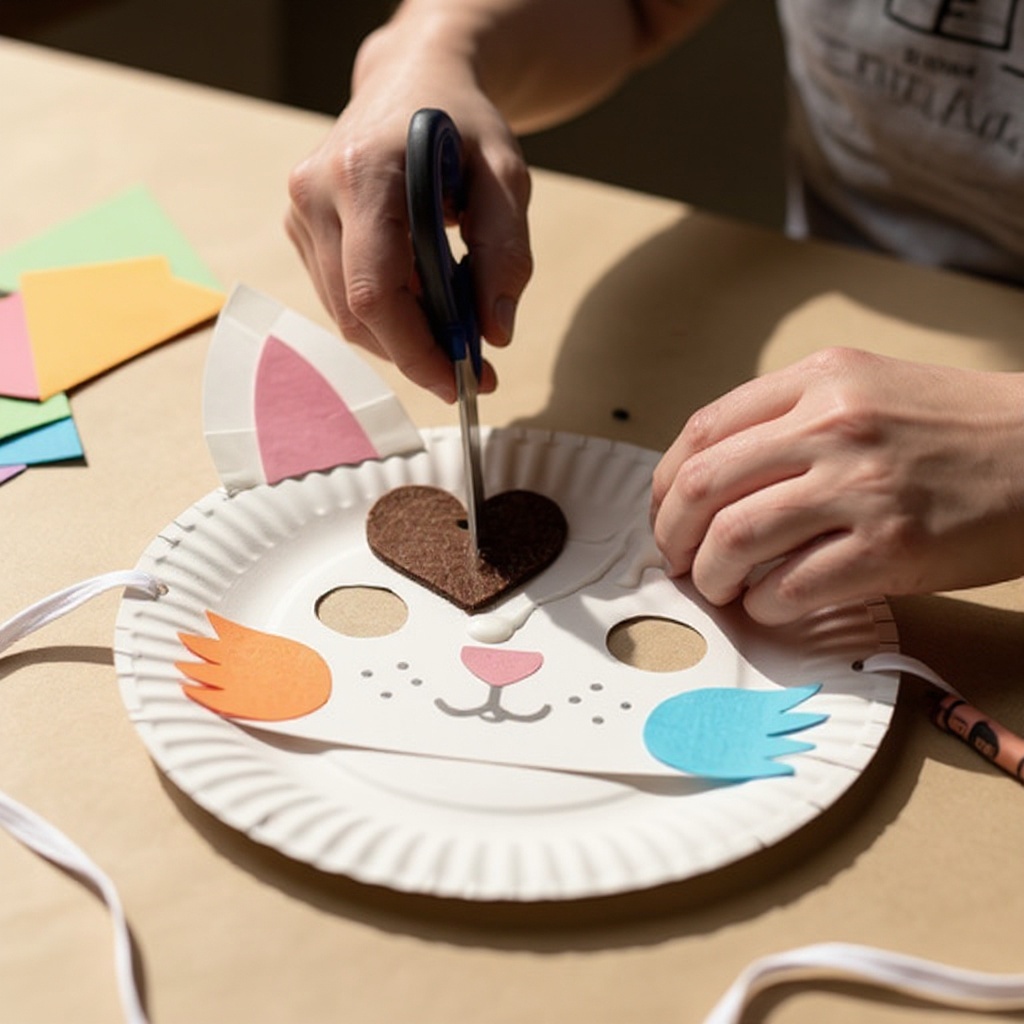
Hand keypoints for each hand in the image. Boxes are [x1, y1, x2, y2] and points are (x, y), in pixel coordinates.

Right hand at [285, 31, 532, 401]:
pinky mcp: (300, 228)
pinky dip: (386, 316)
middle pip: (357, 313)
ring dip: (403, 338)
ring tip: (454, 324)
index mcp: (363, 172)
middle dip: (416, 354)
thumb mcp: (506, 176)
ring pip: (346, 314)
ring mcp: (300, 211)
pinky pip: (341, 297)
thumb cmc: (462, 124)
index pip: (376, 290)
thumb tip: (494, 333)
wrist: (413, 79)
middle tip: (472, 366)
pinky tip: (423, 299)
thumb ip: (507, 253)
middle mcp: (316, 192)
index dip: (417, 350)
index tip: (464, 380)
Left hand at [651, 348, 1023, 623]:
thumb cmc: (954, 428)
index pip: (703, 430)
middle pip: (702, 484)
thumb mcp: (867, 388)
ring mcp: (863, 485)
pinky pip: (791, 587)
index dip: (664, 484)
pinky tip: (769, 604)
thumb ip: (790, 417)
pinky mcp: (892, 547)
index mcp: (820, 379)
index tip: (664, 515)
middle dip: (672, 535)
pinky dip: (764, 605)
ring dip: (709, 576)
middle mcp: (834, 424)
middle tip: (676, 561)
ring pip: (736, 537)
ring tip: (717, 588)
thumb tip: (712, 477)